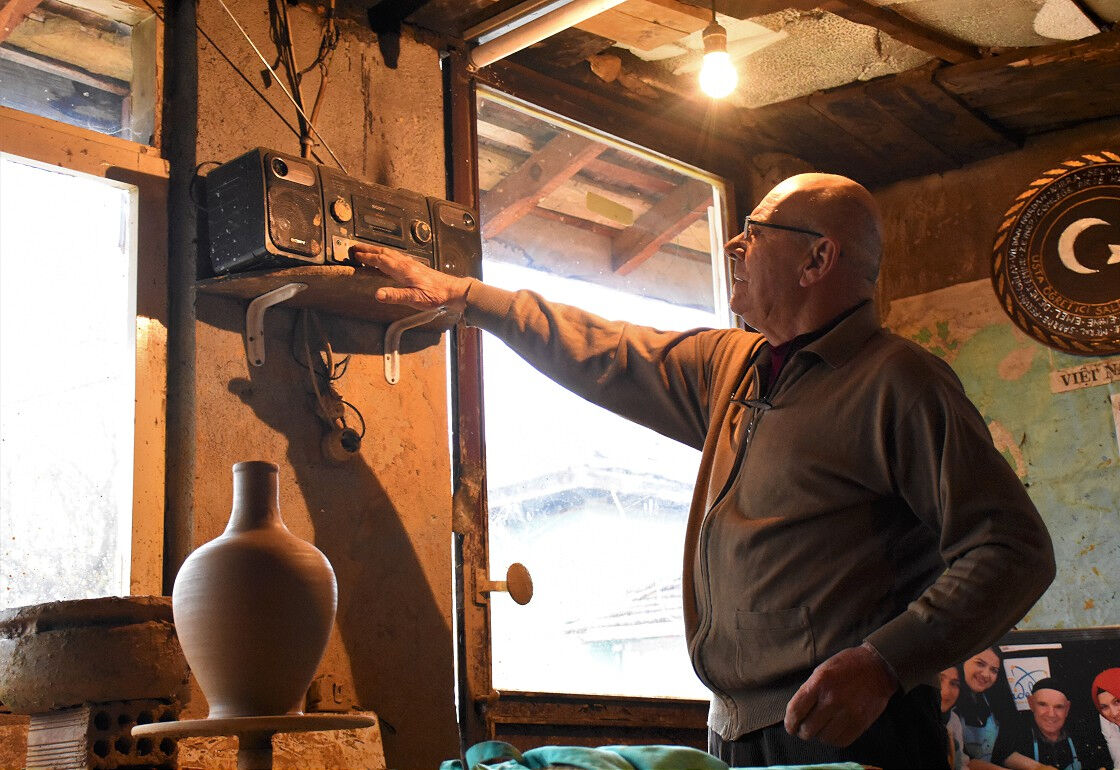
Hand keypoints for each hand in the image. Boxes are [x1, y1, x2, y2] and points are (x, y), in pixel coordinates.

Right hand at [350, 243, 471, 312]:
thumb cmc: (436, 295)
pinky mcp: (416, 267)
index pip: (380, 260)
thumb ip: (395, 296)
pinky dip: (386, 255)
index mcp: (403, 270)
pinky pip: (396, 257)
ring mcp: (411, 264)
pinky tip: (387, 258)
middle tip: (355, 247)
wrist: (452, 291)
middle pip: (383, 253)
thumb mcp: (414, 298)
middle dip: (368, 249)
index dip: (366, 257)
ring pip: (390, 253)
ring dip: (376, 250)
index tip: (355, 254)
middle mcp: (406, 264)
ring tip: (367, 250)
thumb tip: (377, 294)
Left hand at [783, 642, 897, 746]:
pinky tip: (833, 731)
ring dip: (819, 735)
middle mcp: (832, 699)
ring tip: (821, 728)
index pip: (796, 711)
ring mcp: (848, 713)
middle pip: (808, 729)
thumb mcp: (821, 670)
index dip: (789, 723)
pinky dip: (834, 739)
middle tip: (804, 729)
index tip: (790, 727)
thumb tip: (796, 713)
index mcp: (819, 683)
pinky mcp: (860, 723)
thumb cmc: (846, 666)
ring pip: (824, 738)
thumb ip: (809, 691)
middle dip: (802, 732)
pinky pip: (841, 741)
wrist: (877, 668)